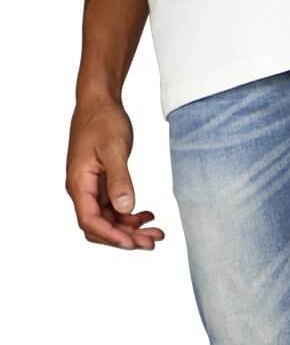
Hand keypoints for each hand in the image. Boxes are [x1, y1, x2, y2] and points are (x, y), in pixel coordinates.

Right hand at [66, 98, 163, 248]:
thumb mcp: (114, 149)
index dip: (112, 236)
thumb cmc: (103, 120)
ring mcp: (91, 189)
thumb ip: (120, 180)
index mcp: (79, 183)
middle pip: (100, 227)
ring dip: (131, 230)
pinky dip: (130, 216)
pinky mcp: (101, 185)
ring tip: (157, 232)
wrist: (99, 101)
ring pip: (109, 221)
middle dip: (126, 238)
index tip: (135, 243)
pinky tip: (148, 216)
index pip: (91, 221)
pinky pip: (114, 209)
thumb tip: (125, 208)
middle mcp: (81, 190)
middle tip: (153, 241)